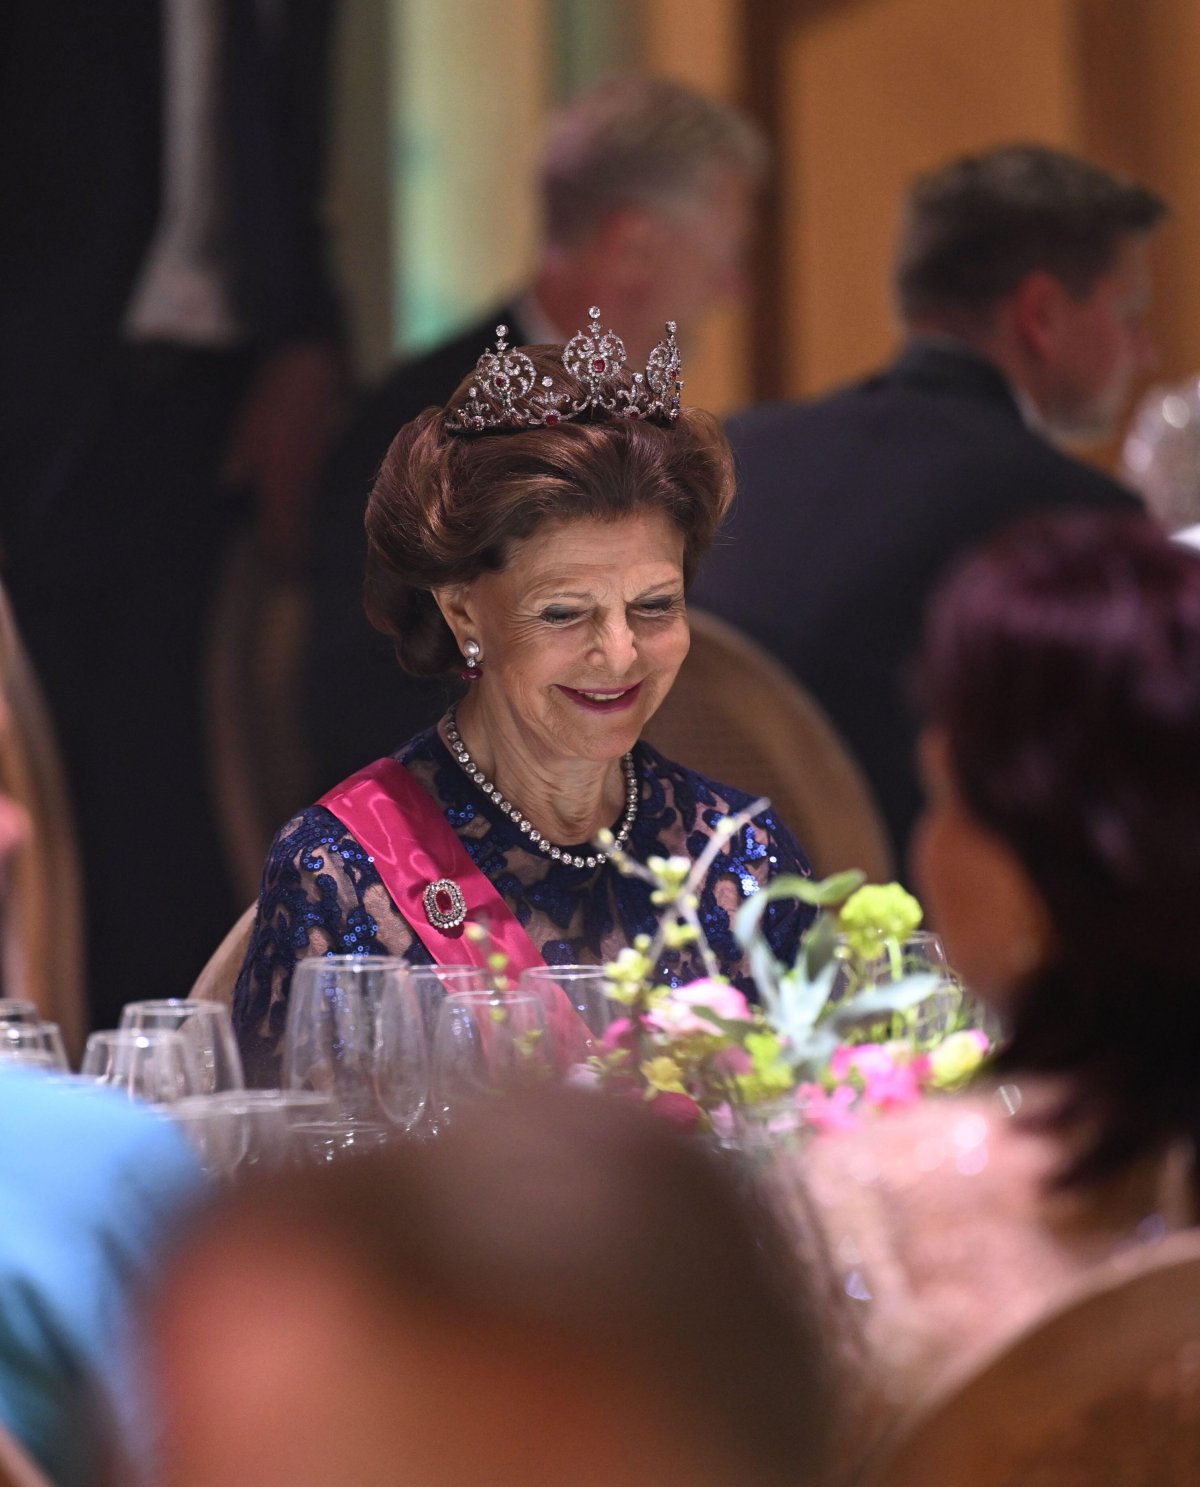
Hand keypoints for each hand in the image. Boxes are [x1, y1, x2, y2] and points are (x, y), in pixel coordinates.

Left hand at [221, 341, 345, 572]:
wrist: (311, 370)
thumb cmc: (275, 397)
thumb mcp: (247, 426)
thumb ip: (240, 457)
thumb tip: (230, 484)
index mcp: (280, 476)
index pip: (280, 521)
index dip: (279, 544)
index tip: (281, 565)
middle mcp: (302, 478)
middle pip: (299, 522)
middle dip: (297, 545)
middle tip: (297, 569)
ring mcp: (317, 468)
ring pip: (310, 508)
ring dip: (307, 528)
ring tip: (307, 548)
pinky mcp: (325, 456)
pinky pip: (319, 491)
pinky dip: (314, 505)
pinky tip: (313, 510)